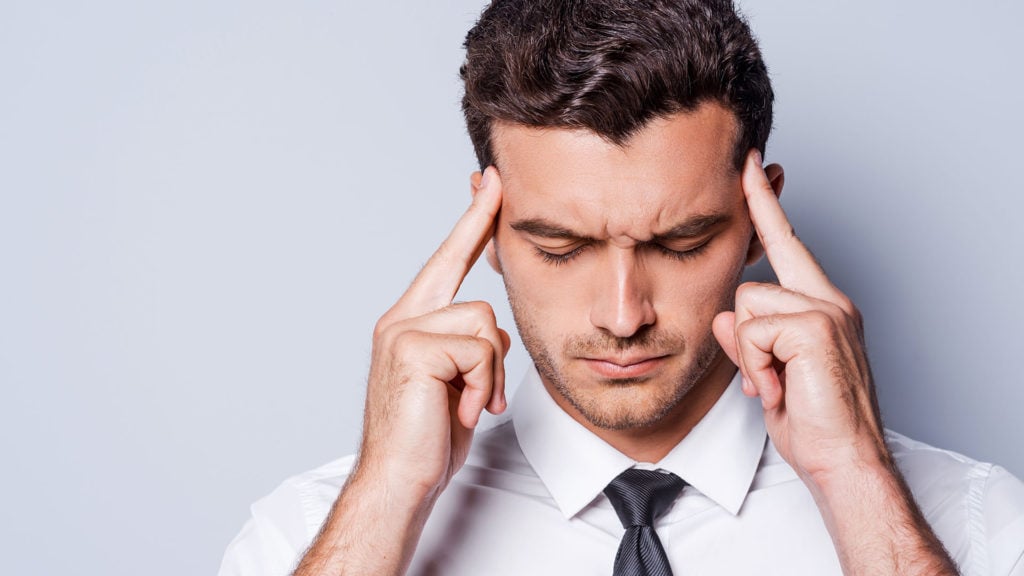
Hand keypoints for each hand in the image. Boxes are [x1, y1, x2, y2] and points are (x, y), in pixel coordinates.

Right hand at [358, 167, 508, 498]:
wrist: (399, 481)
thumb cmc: (428, 439)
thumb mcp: (457, 384)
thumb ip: (471, 347)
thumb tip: (494, 334)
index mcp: (409, 322)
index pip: (446, 261)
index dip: (472, 221)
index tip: (490, 184)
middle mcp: (400, 319)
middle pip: (469, 287)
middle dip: (484, 292)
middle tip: (484, 269)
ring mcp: (403, 331)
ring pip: (484, 324)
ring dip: (491, 374)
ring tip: (468, 406)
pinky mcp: (412, 348)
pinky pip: (480, 350)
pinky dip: (483, 385)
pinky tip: (461, 410)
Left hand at [712, 150, 887, 485]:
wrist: (845, 459)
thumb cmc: (813, 422)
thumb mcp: (768, 374)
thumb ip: (745, 339)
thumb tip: (723, 318)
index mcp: (821, 305)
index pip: (786, 242)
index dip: (764, 203)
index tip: (751, 164)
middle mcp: (828, 300)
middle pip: (749, 285)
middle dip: (746, 338)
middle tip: (772, 379)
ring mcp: (826, 310)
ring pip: (745, 308)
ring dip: (749, 356)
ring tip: (777, 385)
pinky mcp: (816, 325)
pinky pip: (751, 331)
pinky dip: (754, 366)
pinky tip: (779, 388)